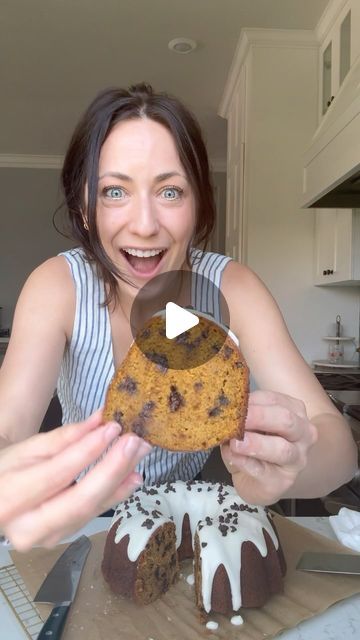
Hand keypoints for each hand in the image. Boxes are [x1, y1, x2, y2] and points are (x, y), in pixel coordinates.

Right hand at [0, 410, 150, 550]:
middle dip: (112, 469)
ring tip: (140, 453)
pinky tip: (132, 475)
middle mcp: (28, 527)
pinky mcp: (64, 537)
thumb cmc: (10, 468)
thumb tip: (100, 420)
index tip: (112, 427)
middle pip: (80, 500)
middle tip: (135, 442)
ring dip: (121, 479)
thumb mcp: (29, 448)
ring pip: (92, 510)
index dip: (88, 450)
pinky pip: (94, 515)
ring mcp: (48, 538)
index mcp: (10, 498)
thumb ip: (66, 437)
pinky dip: (116, 494)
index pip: (58, 472)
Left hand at [221, 390, 317, 504]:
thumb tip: (227, 409)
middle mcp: (303, 434)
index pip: (274, 400)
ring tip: (236, 442)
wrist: (255, 481)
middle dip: (259, 417)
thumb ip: (243, 416)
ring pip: (281, 449)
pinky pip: (263, 471)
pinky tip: (233, 457)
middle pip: (286, 420)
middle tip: (237, 418)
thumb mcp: (249, 425)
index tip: (232, 403)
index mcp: (294, 412)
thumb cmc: (254, 445)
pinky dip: (245, 462)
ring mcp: (296, 459)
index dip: (252, 400)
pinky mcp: (282, 481)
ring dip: (256, 444)